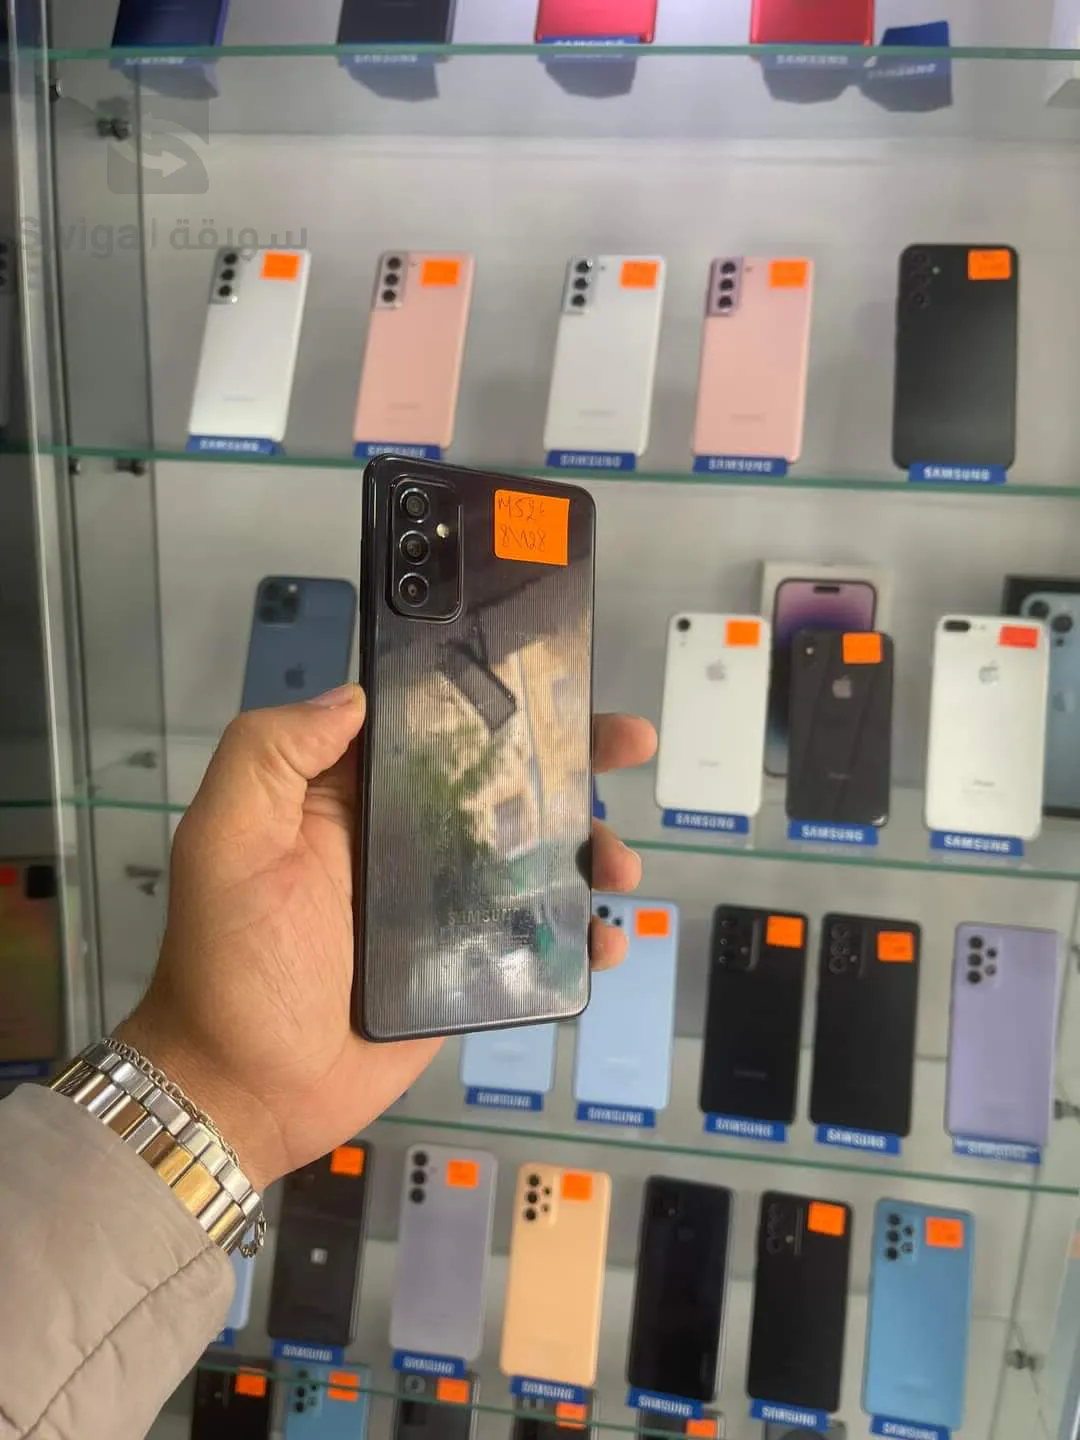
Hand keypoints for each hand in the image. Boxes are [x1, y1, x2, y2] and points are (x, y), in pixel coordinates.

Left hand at [117, 686, 655, 1190]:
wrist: (248, 1089)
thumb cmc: (227, 962)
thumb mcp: (226, 842)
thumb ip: (269, 755)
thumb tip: (352, 697)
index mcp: (351, 797)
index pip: (430, 727)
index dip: (493, 697)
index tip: (553, 676)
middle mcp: (404, 839)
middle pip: (503, 783)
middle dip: (572, 759)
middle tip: (628, 743)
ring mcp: (442, 904)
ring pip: (535, 856)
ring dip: (590, 849)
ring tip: (619, 866)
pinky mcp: (469, 964)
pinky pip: (537, 937)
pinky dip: (581, 935)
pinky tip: (605, 940)